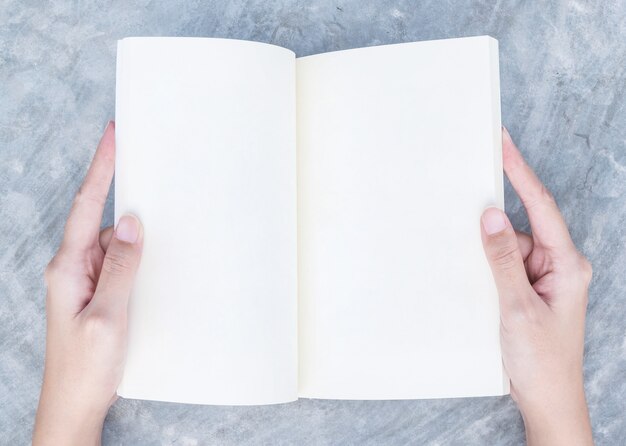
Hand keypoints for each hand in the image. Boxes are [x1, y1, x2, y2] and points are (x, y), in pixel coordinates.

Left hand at [33, 122, 142, 445]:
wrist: (75, 406)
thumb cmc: (84, 368)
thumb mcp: (107, 315)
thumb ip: (119, 267)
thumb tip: (130, 222)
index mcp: (66, 268)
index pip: (84, 206)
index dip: (101, 168)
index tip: (113, 136)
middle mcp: (72, 268)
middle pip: (100, 219)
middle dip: (123, 194)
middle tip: (148, 166)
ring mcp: (84, 281)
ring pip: (113, 242)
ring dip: (134, 235)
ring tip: (160, 227)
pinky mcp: (96, 293)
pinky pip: (117, 262)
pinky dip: (135, 256)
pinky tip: (151, 262)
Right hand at [481, 128, 592, 444]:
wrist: (547, 400)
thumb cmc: (542, 360)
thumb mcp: (518, 308)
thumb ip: (503, 260)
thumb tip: (490, 218)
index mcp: (567, 265)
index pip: (542, 208)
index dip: (522, 173)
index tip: (505, 145)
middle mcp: (557, 266)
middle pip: (522, 226)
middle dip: (495, 221)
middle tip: (467, 194)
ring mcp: (542, 278)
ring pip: (509, 247)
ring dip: (488, 252)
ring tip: (472, 265)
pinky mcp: (528, 290)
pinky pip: (504, 265)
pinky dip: (487, 265)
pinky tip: (474, 275)